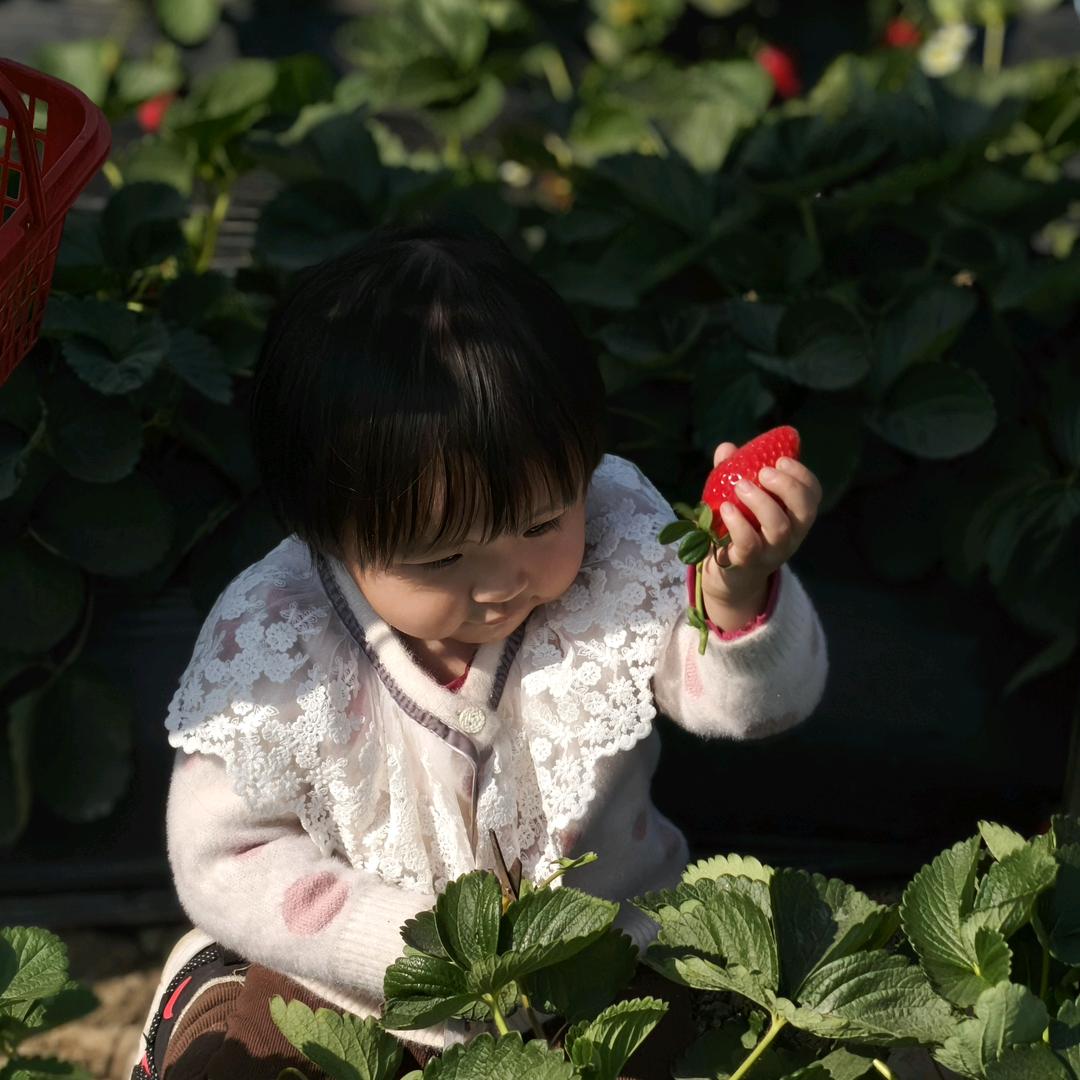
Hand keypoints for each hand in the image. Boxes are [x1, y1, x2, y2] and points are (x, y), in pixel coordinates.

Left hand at [699, 441, 821, 615]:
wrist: (728, 575)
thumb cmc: (739, 529)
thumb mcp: (739, 500)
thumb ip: (733, 472)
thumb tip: (726, 448)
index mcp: (794, 516)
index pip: (813, 494)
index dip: (802, 475)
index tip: (781, 460)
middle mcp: (791, 535)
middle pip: (805, 510)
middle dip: (788, 486)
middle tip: (764, 472)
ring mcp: (771, 552)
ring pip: (779, 527)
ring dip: (760, 501)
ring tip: (740, 487)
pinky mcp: (747, 564)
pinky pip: (749, 544)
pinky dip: (737, 523)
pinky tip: (725, 508)